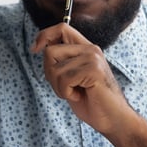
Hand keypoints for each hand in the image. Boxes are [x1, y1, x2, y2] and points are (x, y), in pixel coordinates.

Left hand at [29, 23, 133, 137]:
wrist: (112, 119)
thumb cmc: (91, 101)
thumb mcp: (71, 77)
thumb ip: (60, 61)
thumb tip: (40, 47)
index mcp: (86, 48)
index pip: (61, 28)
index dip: (44, 35)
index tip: (34, 49)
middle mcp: (90, 49)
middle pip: (50, 51)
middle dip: (49, 73)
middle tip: (65, 87)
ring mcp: (93, 58)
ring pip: (54, 69)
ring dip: (59, 87)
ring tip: (75, 92)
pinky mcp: (94, 70)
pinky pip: (64, 80)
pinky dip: (66, 93)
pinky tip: (79, 96)